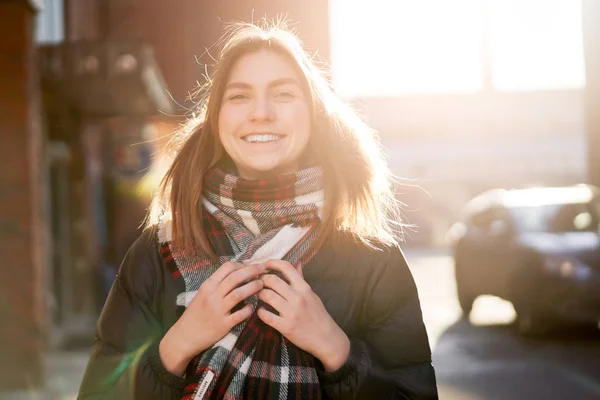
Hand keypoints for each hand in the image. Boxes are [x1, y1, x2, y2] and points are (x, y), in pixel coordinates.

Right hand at [159, 261, 263, 375]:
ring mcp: (218, 310)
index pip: (227, 267)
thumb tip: (237, 272)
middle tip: (263, 269)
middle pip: (235, 278)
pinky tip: (253, 307)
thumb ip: (217, 284)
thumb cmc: (195, 313)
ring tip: (261, 285)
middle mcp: (212, 295)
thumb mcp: (202, 293)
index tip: (251, 266)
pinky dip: (248, 309)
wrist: (184, 336)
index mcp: (207, 285)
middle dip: (252, 271)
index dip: (242, 264)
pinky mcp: (223, 325)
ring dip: (252, 287)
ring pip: (238, 294)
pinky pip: (240, 314)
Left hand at [257, 260, 349, 371]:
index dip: (272, 263)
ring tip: (258, 295)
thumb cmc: (318, 315)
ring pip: (266, 295)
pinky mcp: (285, 326)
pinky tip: (261, 311)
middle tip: (258, 282)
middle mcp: (297, 297)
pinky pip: (265, 315)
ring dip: (259, 294)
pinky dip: (260, 312)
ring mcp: (291, 312)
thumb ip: (301, 279)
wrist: (326, 339)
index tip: (265, 265)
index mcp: (304, 287)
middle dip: (261, 279)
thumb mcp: (312, 294)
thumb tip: (297, 263)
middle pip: (272, 280)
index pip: (286, 267)